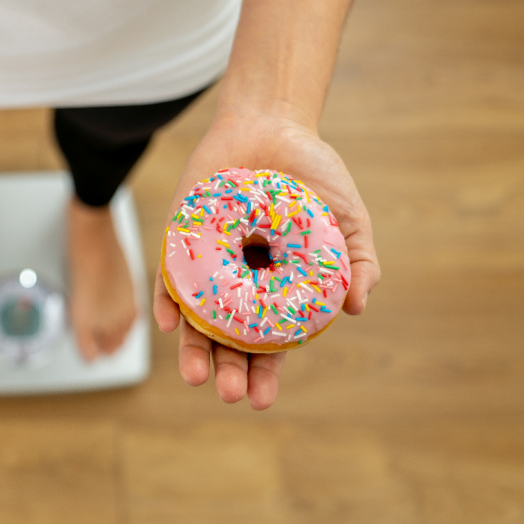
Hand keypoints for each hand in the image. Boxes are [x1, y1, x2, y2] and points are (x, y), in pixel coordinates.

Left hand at [153, 110, 380, 408]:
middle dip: (228, 370)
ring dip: (193, 348)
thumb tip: (357, 307)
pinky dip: (167, 299)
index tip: (262, 400)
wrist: (272, 124)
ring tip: (196, 376)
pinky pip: (169, 275)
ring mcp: (207, 262)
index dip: (264, 373)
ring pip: (195, 315)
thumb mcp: (347, 220)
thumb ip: (355, 262)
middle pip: (228, 337)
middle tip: (230, 394)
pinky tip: (170, 323)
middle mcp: (238, 282)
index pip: (267, 342)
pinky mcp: (179, 238)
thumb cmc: (314, 175)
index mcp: (276, 289)